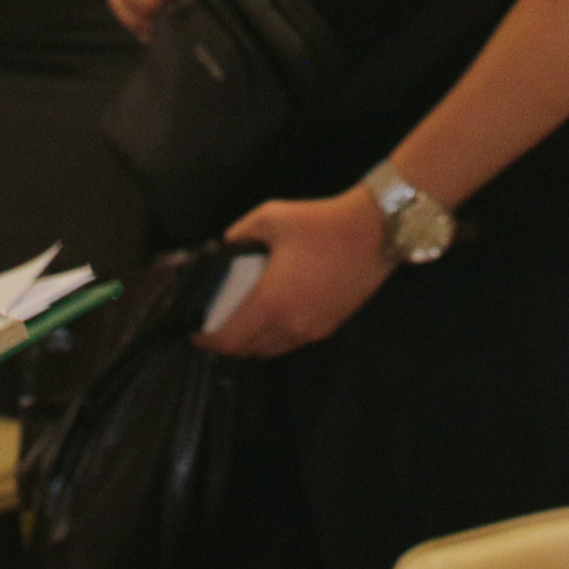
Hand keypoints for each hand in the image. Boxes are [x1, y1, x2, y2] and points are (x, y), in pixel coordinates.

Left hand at [198, 191, 392, 357]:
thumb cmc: (322, 224)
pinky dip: (272, 339)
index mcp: (271, 303)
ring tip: (237, 321)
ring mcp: (311, 330)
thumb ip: (239, 233)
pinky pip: (290, 343)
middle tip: (211, 323)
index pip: (229, 338)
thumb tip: (224, 247)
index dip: (205, 339)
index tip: (192, 330)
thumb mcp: (271, 217)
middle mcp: (290, 326)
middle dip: (224, 342)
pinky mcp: (328, 327)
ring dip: (249, 343)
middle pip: (246, 350)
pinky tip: (269, 316)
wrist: (376, 233)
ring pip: (269, 351)